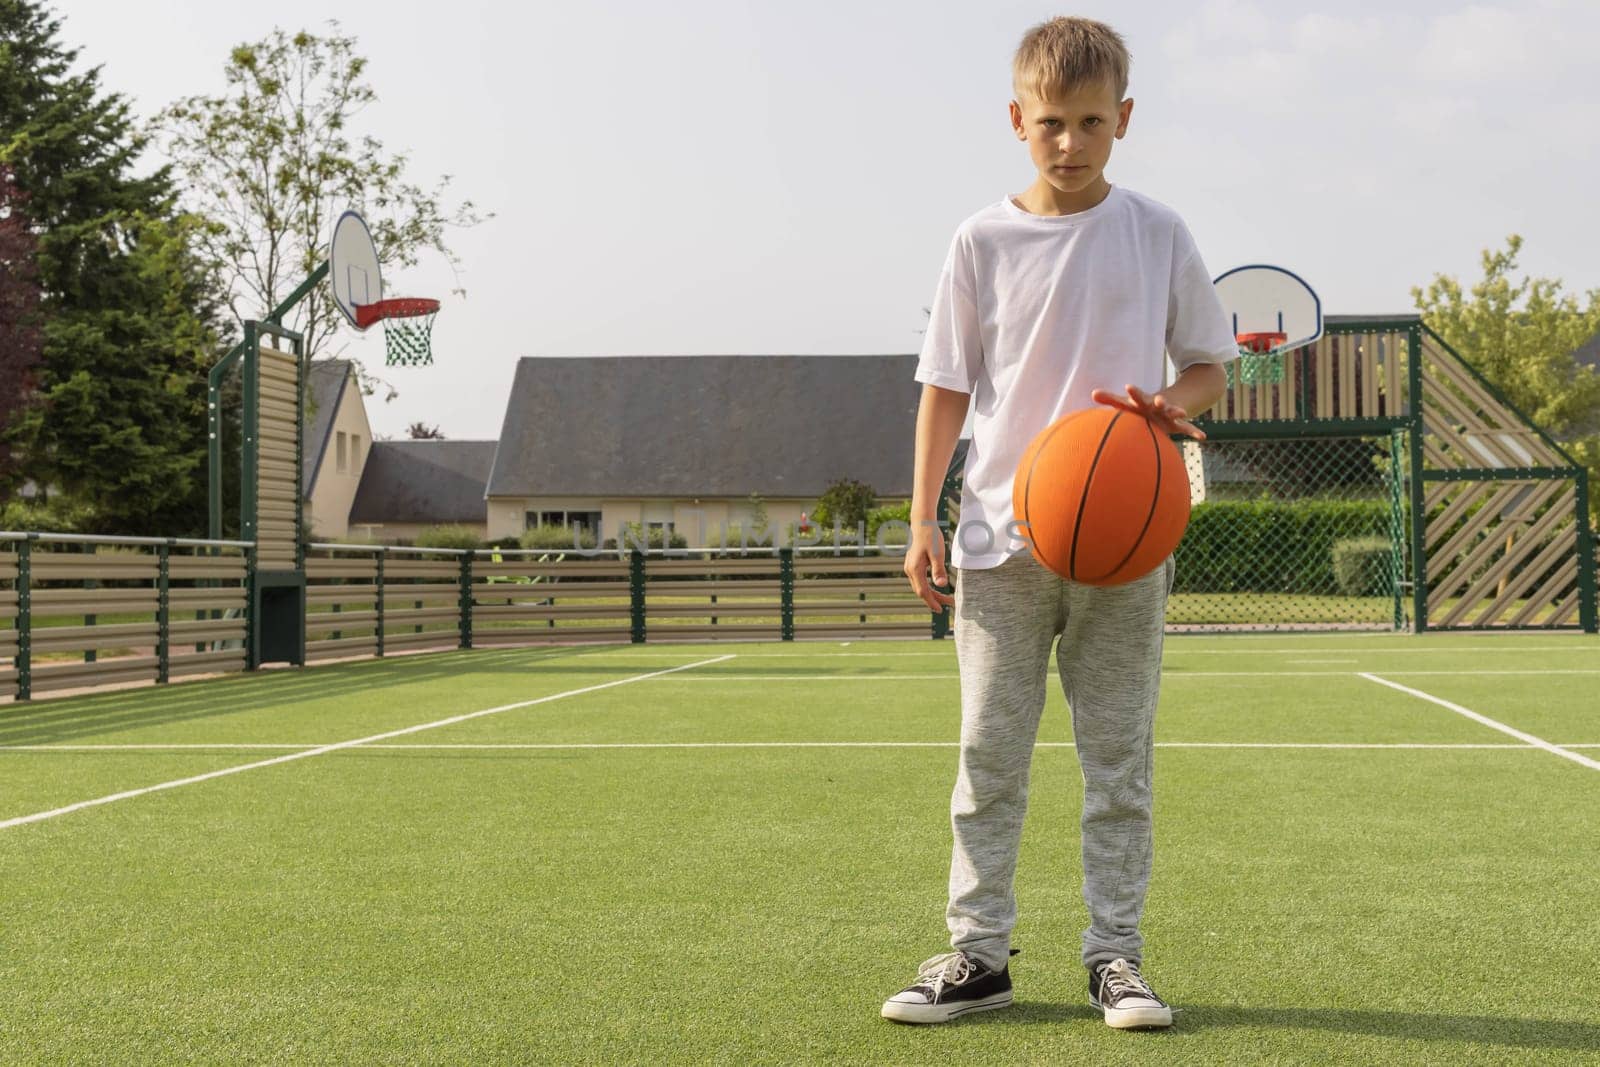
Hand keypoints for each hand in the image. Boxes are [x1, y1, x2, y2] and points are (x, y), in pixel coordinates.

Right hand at [904, 523, 954, 610]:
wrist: (922, 523)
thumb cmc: (930, 537)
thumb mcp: (937, 553)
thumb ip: (938, 570)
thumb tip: (941, 585)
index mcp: (915, 569)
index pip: (923, 592)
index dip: (932, 602)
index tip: (941, 610)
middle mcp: (910, 570)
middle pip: (921, 591)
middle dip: (934, 599)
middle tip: (950, 604)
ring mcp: (910, 567)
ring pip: (920, 586)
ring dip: (932, 593)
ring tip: (946, 598)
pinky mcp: (913, 564)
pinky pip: (919, 580)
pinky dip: (928, 586)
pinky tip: (936, 587)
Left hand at [1090, 384, 1206, 440]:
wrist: (1164, 405)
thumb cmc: (1140, 406)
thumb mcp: (1127, 404)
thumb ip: (1111, 400)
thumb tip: (1092, 393)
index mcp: (1145, 402)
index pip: (1138, 396)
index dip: (1134, 392)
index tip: (1128, 387)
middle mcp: (1158, 406)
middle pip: (1160, 402)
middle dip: (1160, 401)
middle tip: (1160, 400)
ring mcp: (1169, 414)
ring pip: (1175, 412)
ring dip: (1177, 412)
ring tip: (1182, 412)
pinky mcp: (1178, 424)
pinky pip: (1188, 428)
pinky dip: (1195, 432)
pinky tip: (1202, 438)